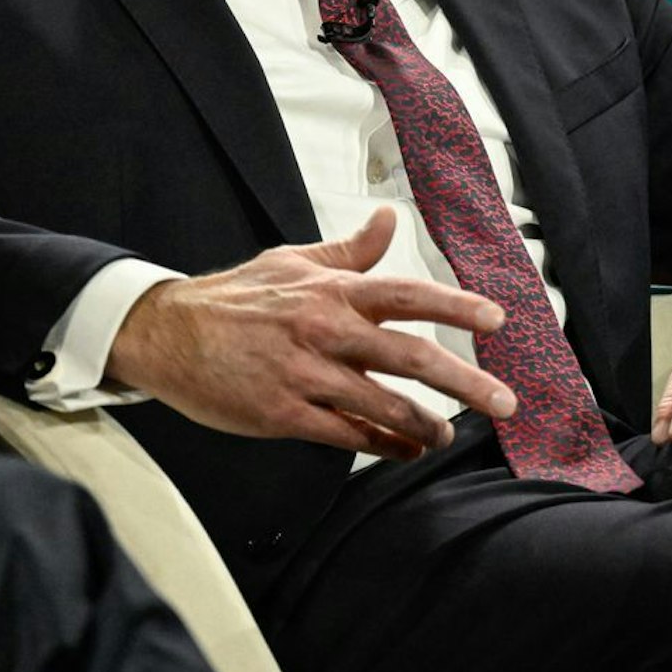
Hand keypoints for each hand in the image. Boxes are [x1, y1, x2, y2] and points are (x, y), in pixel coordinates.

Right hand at [106, 208, 516, 459]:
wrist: (166, 334)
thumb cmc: (231, 299)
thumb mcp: (289, 262)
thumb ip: (347, 252)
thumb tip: (388, 220)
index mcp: (329, 291)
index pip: (407, 294)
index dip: (456, 305)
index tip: (497, 320)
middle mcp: (323, 329)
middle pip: (410, 356)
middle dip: (465, 382)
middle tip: (504, 402)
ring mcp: (304, 374)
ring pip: (383, 404)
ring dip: (424, 424)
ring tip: (444, 435)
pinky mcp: (283, 412)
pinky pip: (345, 434)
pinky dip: (380, 445)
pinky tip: (400, 451)